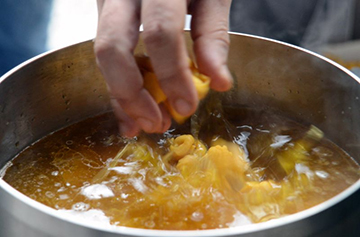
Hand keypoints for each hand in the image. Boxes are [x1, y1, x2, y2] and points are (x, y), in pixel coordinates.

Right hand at [95, 0, 232, 136]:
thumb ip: (213, 34)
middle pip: (111, 47)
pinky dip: (117, 84)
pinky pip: (107, 53)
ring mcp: (107, 2)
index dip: (173, 74)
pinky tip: (129, 110)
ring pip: (102, 54)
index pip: (160, 32)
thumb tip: (218, 82)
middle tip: (156, 124)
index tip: (186, 106)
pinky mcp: (105, 15)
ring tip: (144, 122)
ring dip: (122, 96)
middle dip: (132, 94)